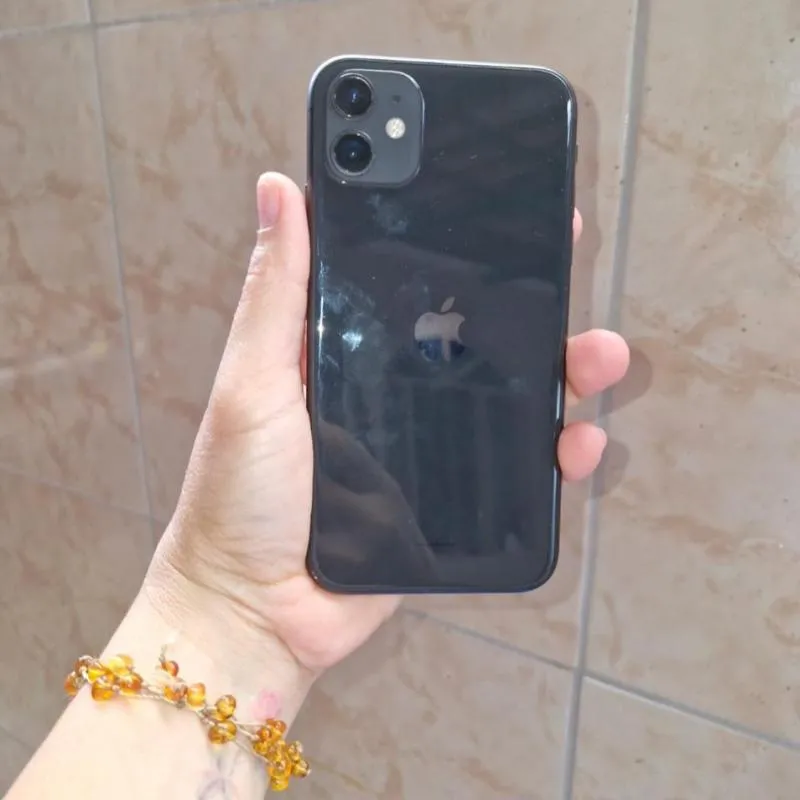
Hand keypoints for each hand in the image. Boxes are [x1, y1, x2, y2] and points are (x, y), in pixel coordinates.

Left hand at [147, 173, 629, 689]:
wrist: (260, 612)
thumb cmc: (239, 498)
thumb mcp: (254, 385)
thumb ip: (277, 294)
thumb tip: (280, 187)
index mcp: (345, 355)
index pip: (411, 286)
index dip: (456, 245)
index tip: (501, 209)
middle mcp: (392, 394)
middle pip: (475, 338)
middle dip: (529, 303)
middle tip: (567, 262)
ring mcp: (427, 449)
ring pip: (509, 398)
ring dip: (561, 371)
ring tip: (597, 355)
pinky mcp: (454, 504)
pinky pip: (516, 469)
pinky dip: (555, 452)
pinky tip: (576, 439)